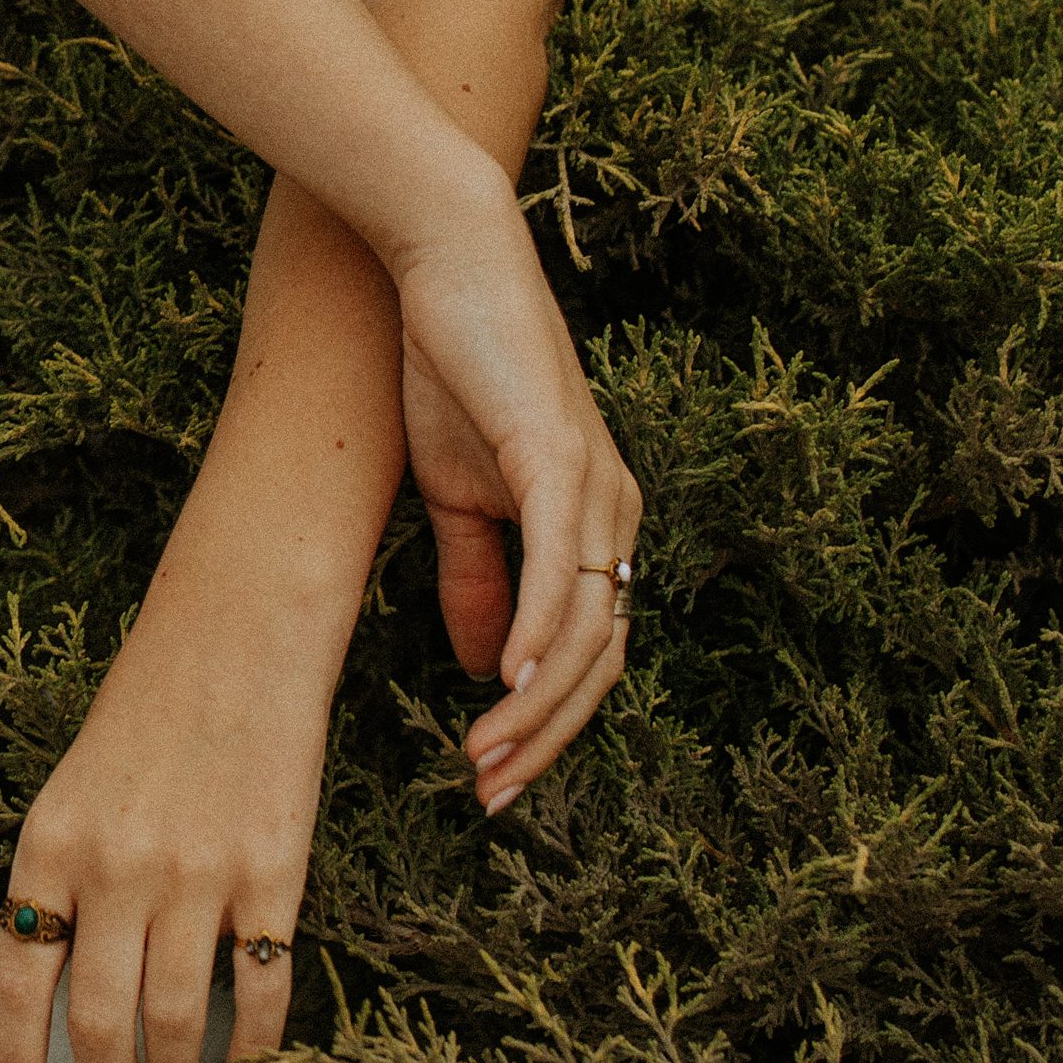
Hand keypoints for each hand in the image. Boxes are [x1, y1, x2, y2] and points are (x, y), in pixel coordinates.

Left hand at [0, 586, 328, 1062]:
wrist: (238, 632)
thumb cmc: (152, 709)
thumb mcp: (74, 788)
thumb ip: (65, 882)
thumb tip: (63, 990)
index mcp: (50, 844)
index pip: (20, 982)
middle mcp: (117, 867)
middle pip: (103, 1024)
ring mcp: (199, 874)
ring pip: (178, 1021)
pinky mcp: (275, 875)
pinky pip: (261, 990)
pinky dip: (255, 1052)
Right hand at [388, 181, 637, 811]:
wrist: (448, 266)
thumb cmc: (453, 369)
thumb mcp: (456, 495)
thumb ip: (476, 579)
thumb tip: (482, 671)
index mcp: (595, 523)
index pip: (589, 654)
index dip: (546, 725)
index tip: (492, 777)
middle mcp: (615, 512)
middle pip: (600, 661)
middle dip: (546, 739)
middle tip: (490, 796)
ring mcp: (596, 486)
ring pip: (585, 629)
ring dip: (534, 707)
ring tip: (484, 757)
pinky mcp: (560, 458)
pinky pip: (561, 566)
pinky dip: (538, 631)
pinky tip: (503, 682)